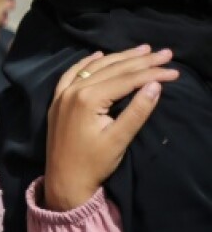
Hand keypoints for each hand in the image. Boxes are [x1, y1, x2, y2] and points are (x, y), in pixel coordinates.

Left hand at [44, 46, 178, 211]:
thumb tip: (156, 85)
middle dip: (141, 61)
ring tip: (142, 50)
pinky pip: (72, 74)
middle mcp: (72, 91)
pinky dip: (87, 63)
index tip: (174, 70)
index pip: (126, 79)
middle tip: (165, 53)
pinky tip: (99, 55)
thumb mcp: (120, 138)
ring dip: (118, 58)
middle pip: (112, 69)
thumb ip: (137, 110)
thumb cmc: (94, 163)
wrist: (65, 180)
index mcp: (87, 99)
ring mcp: (62, 95)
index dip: (152, 73)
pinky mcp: (57, 101)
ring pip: (94, 68)